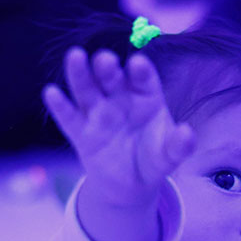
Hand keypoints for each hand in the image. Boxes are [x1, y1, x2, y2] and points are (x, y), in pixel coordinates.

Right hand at [43, 48, 195, 240]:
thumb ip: (179, 145)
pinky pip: (69, 117)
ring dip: (80, 74)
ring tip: (75, 56)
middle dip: (108, 68)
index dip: (141, 72)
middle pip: (112, 79)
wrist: (131, 184)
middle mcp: (120, 99)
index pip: (144, 80)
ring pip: (87, 90)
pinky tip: (52, 92)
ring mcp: (99, 114)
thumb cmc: (154, 159)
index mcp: (146, 98)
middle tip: (106, 58)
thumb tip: (188, 133)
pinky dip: (60, 106)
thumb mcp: (169, 155)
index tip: (138, 64)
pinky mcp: (81, 132)